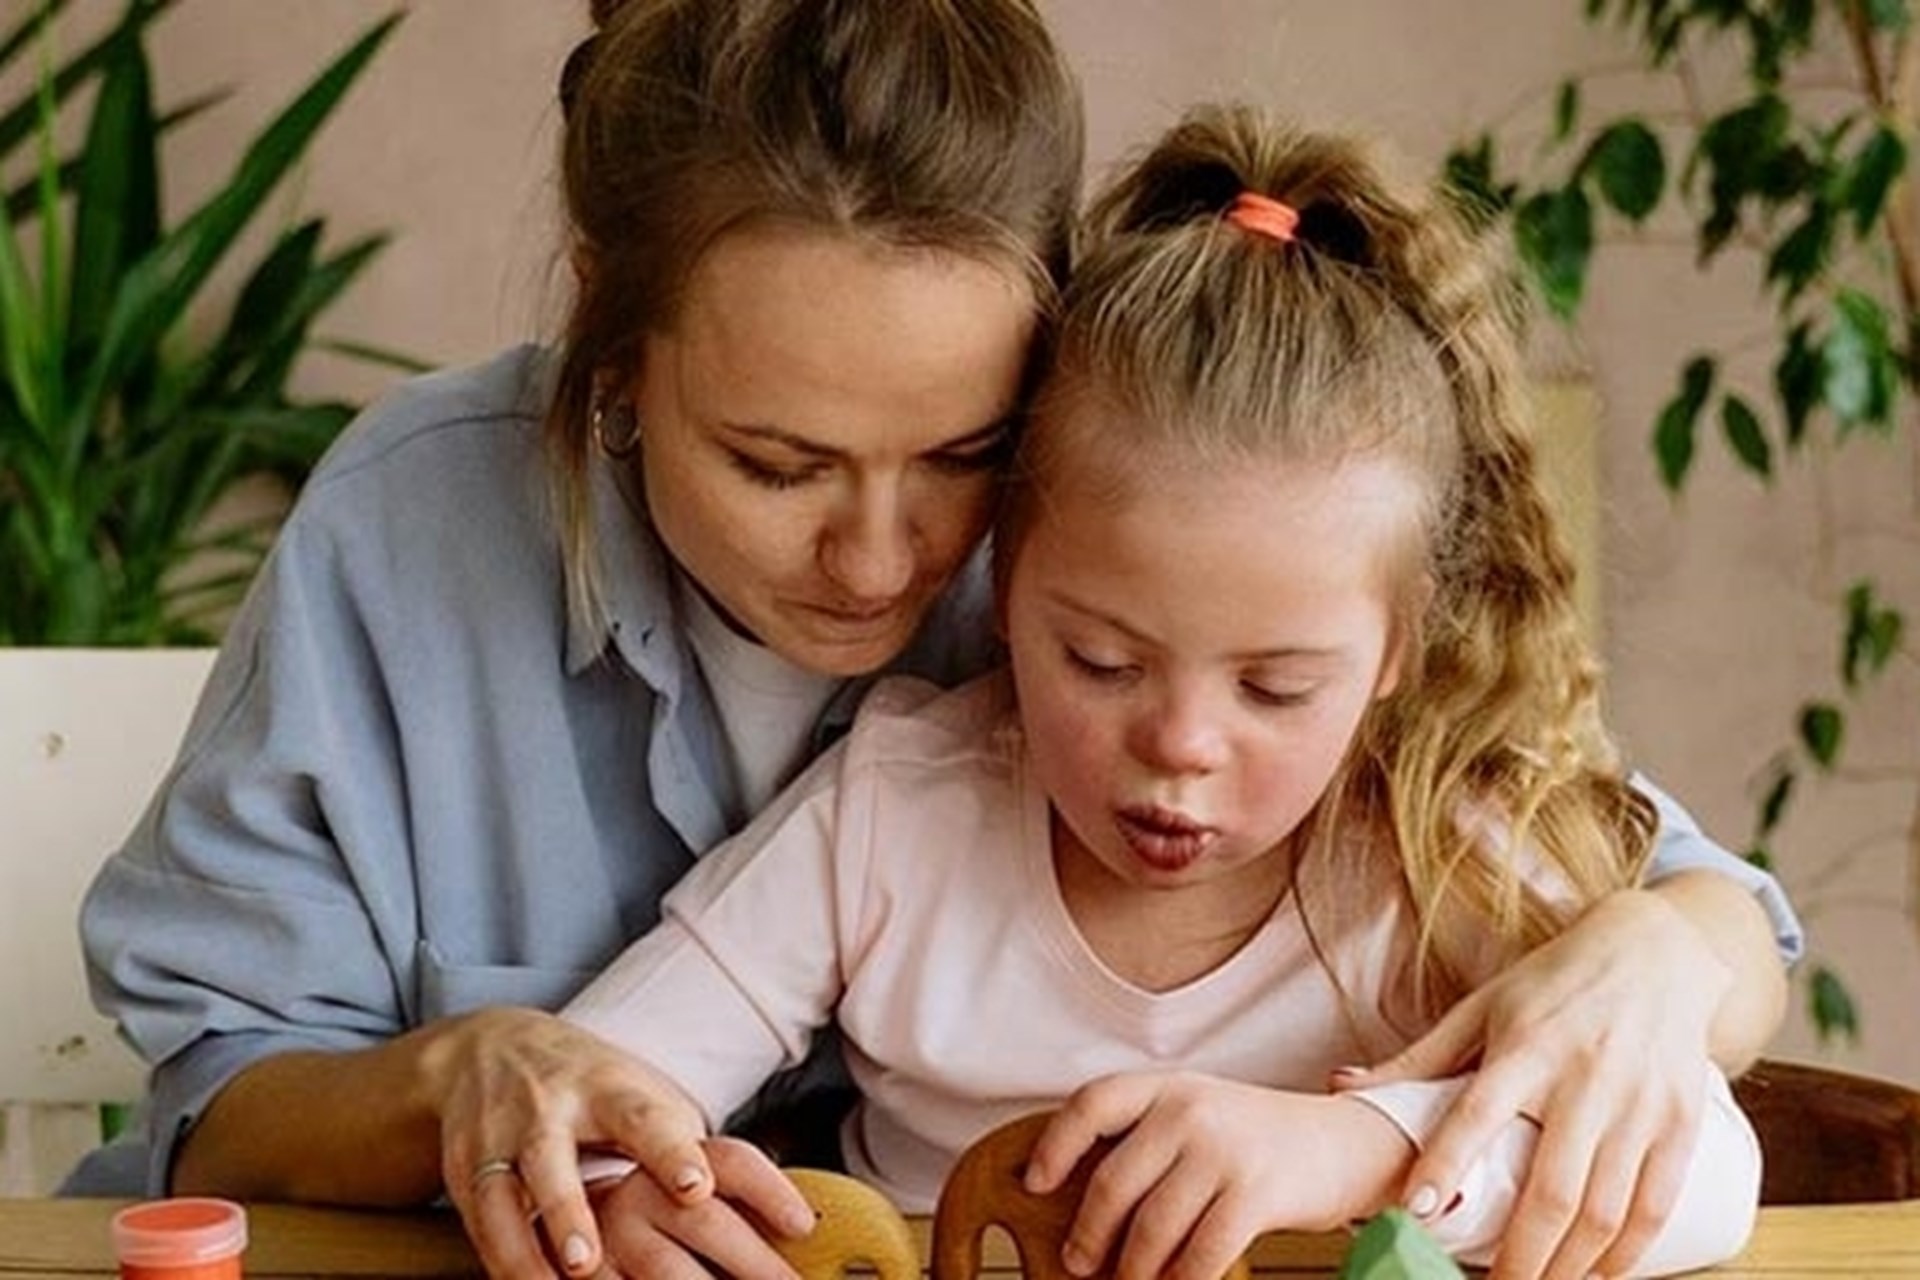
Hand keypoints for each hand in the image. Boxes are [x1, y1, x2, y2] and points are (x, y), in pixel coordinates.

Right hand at [426, 1007, 809, 1278]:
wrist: (489, 1048)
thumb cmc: (598, 1088)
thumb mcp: (648, 1098)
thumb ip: (700, 1150)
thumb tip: (792, 1213)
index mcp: (611, 1089)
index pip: (645, 1118)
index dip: (670, 1153)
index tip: (696, 1187)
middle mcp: (550, 1110)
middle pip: (556, 1159)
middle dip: (571, 1210)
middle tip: (595, 1259)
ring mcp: (502, 1140)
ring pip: (505, 1196)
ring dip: (527, 1245)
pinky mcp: (467, 1171)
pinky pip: (479, 1222)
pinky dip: (499, 1259)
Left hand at [1024, 1071, 1412, 1279]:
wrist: (1344, 1143)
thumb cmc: (1259, 1138)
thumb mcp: (1201, 1114)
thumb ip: (1151, 1139)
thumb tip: (1091, 1200)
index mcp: (1168, 1087)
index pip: (1092, 1104)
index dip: (1055, 1145)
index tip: (1034, 1183)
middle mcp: (1190, 1111)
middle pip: (1113, 1181)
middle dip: (1088, 1233)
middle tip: (1078, 1262)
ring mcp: (1223, 1151)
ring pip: (1152, 1227)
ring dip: (1132, 1269)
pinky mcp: (1255, 1193)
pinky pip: (1199, 1254)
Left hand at [1331, 888, 1729, 1279]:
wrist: (1656, 951)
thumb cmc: (1553, 982)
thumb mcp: (1482, 1006)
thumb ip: (1418, 1057)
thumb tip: (1341, 1086)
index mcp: (1525, 1046)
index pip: (1476, 1113)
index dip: (1445, 1165)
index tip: (1415, 1215)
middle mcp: (1584, 1078)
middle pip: (1551, 1191)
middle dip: (1519, 1258)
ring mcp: (1639, 1104)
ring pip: (1605, 1212)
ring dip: (1569, 1268)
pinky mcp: (1681, 1123)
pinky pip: (1655, 1206)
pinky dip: (1626, 1255)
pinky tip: (1595, 1275)